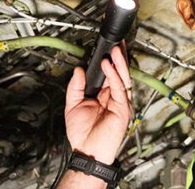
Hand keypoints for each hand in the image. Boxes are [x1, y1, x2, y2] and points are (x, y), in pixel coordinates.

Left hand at [64, 45, 133, 162]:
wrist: (87, 151)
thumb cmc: (82, 134)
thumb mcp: (72, 105)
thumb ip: (75, 87)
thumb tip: (78, 70)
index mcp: (103, 96)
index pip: (108, 75)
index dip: (108, 61)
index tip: (105, 49)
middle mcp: (113, 98)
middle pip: (118, 74)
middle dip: (118, 58)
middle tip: (116, 44)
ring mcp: (119, 103)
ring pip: (122, 78)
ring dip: (119, 63)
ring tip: (114, 50)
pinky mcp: (122, 108)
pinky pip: (119, 88)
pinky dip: (114, 76)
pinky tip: (109, 67)